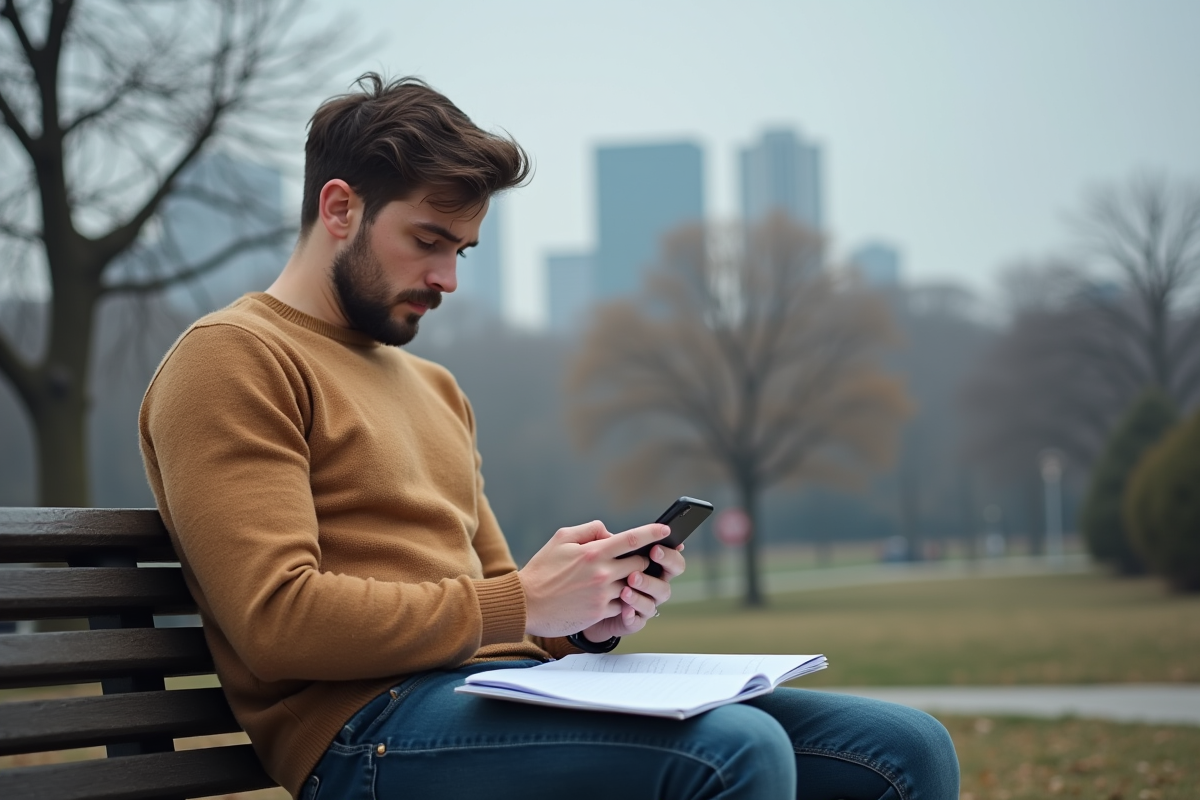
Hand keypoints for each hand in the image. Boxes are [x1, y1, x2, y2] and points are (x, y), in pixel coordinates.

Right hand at [518, 520, 670, 637]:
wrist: (525, 604)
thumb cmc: (542, 569)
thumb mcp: (561, 538)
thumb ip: (589, 530)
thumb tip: (610, 533)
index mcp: (593, 552)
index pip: (631, 539)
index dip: (653, 532)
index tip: (666, 529)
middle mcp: (602, 573)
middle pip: (640, 563)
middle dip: (642, 560)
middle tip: (637, 559)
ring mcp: (602, 595)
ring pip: (634, 585)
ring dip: (633, 580)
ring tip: (624, 578)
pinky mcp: (599, 612)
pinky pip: (624, 604)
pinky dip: (623, 598)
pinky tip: (615, 596)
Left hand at [581, 541, 685, 641]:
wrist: (582, 606)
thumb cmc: (594, 575)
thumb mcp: (599, 555)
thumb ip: (607, 543)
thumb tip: (608, 535)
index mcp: (649, 565)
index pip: (670, 557)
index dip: (669, 552)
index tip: (655, 548)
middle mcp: (651, 585)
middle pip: (669, 578)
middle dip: (661, 570)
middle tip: (648, 559)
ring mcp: (643, 604)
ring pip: (654, 600)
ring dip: (643, 591)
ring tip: (627, 586)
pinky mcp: (632, 621)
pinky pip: (637, 621)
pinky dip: (632, 615)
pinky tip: (624, 609)